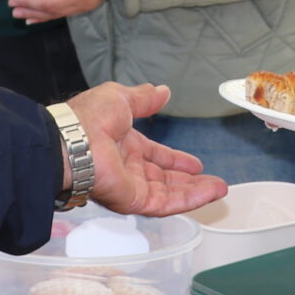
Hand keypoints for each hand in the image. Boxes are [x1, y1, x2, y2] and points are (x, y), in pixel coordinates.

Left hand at [10, 0, 114, 23]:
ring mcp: (82, 3)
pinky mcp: (86, 8)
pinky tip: (33, 20)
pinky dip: (46, 18)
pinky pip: (62, 15)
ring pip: (54, 13)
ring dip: (34, 14)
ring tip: (17, 14)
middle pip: (47, 3)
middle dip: (28, 3)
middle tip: (11, 3)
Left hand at [62, 82, 226, 215]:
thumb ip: (144, 98)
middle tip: (212, 181)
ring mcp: (131, 186)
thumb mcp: (121, 98)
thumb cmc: (89, 118)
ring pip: (170, 194)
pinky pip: (166, 203)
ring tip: (220, 189)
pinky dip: (190, 200)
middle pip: (165, 179)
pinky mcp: (134, 201)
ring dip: (196, 192)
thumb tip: (162, 91)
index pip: (155, 156)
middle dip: (189, 181)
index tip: (194, 164)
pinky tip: (209, 193)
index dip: (175, 160)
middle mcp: (127, 169)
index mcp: (124, 146)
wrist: (75, 140)